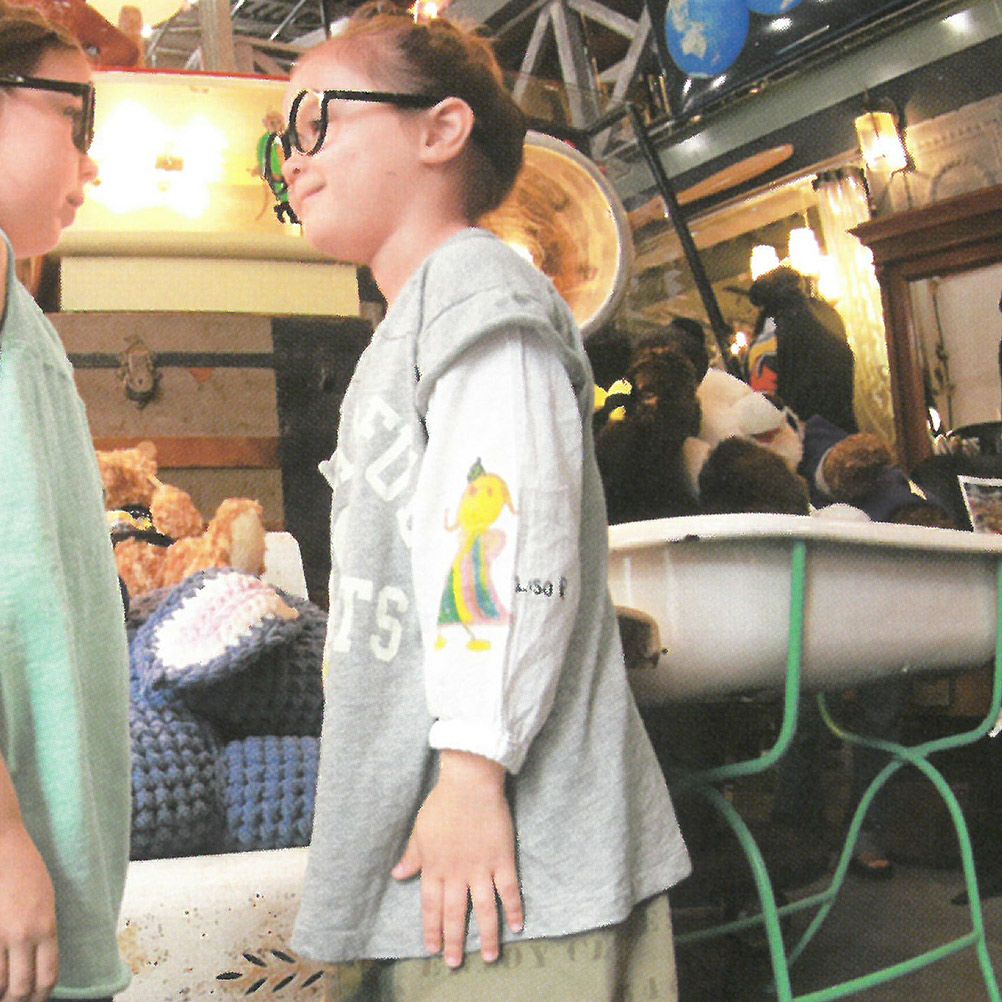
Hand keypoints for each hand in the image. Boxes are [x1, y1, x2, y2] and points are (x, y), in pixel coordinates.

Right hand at [0, 824, 57, 1001]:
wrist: (3, 847)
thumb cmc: (27, 872)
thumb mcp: (47, 901)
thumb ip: (43, 933)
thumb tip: (37, 964)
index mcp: (47, 926)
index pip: (48, 976)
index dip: (41, 997)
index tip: (37, 1001)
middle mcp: (24, 934)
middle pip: (22, 988)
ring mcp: (0, 934)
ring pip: (0, 984)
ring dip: (1, 994)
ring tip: (3, 995)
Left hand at [391, 751, 523, 967]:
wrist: (470, 784)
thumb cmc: (443, 803)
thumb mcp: (420, 830)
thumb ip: (413, 855)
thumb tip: (399, 875)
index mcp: (435, 867)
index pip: (431, 906)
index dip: (431, 928)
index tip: (432, 948)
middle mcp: (457, 873)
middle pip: (455, 914)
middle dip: (454, 941)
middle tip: (455, 962)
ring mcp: (481, 868)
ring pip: (483, 910)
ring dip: (485, 935)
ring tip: (489, 957)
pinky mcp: (503, 859)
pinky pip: (509, 890)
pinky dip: (513, 909)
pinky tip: (516, 926)